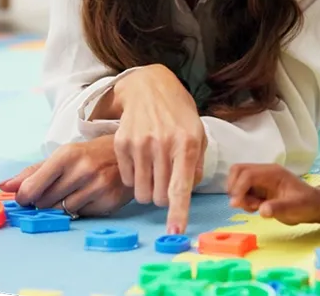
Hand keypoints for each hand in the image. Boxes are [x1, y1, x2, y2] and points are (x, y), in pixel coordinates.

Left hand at [0, 135, 133, 216]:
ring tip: (73, 192)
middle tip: (56, 190)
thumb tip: (4, 186)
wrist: (126, 155)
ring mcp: (98, 186)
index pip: (33, 186)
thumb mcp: (62, 156)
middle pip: (45, 201)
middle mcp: (83, 170)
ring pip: (62, 210)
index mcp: (67, 155)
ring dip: (62, 206)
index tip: (25, 198)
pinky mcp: (109, 201)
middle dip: (44, 200)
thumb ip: (32, 172)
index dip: (24, 197)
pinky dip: (80, 209)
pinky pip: (81, 214)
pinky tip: (88, 197)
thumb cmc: (89, 155)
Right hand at [112, 64, 205, 233]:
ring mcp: (139, 143)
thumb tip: (184, 194)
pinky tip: (141, 159)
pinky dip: (134, 177)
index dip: (178, 212)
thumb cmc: (179, 116)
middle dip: (163, 197)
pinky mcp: (121, 143)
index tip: (175, 231)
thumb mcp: (198, 135)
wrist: (150, 88)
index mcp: (187, 144)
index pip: (181, 187)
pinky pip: (126, 179)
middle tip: (166, 180)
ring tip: (154, 170)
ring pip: (141, 192)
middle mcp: (162, 144)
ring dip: (148, 189)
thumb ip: (195, 166)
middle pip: (159, 196)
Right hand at [226, 164, 319, 224]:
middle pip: (238, 171)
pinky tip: (257, 208)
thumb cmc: (306, 205)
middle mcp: (264, 173)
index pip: (248, 174)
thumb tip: (262, 210)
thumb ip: (279, 208)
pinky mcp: (259, 189)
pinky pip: (242, 191)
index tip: (236, 204)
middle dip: (235, 188)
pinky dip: (243, 200)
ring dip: (239, 195)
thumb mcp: (296, 208)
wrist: (313, 206)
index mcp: (273, 173)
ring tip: (254, 207)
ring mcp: (260, 180)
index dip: (239, 188)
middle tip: (243, 205)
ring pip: (237, 181)